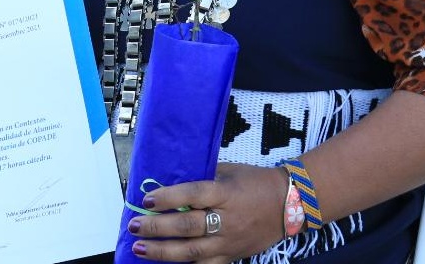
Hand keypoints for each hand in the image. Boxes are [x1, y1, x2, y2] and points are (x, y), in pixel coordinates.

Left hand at [123, 164, 288, 262]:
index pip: (192, 195)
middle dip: (156, 228)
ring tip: (140, 248)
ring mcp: (229, 242)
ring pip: (192, 252)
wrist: (290, 204)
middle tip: (134, 226)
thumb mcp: (229, 171)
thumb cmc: (256, 182)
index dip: (167, 198)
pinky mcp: (233, 256)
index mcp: (225, 193)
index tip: (146, 200)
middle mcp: (226, 220)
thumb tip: (170, 180)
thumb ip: (202, 177)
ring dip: (162, 252)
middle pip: (187, 227)